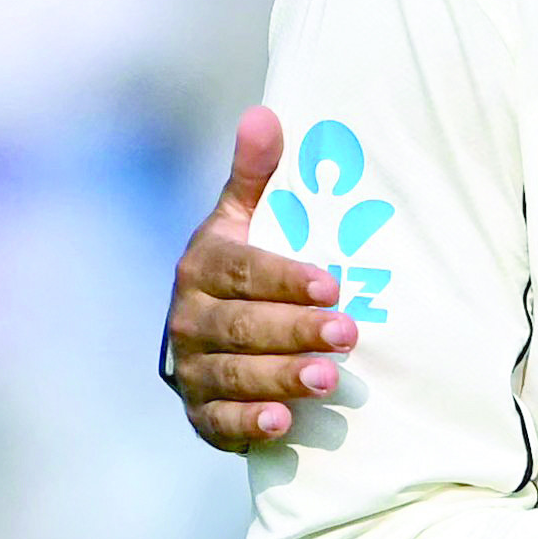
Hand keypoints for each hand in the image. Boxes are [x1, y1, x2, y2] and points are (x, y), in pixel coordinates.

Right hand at [165, 108, 356, 449]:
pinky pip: (219, 422)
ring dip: (280, 377)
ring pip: (233, 374)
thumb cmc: (245, 271)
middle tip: (347, 334)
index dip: (284, 278)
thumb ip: (256, 176)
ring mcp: (192, 368)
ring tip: (328, 379)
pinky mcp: (202, 412)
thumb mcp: (246, 221)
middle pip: (241, 326)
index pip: (242, 271)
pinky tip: (284, 422)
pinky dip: (249, 423)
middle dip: (294, 331)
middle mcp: (190, 319)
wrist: (211, 339)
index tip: (332, 283)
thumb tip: (264, 114)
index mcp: (203, 267)